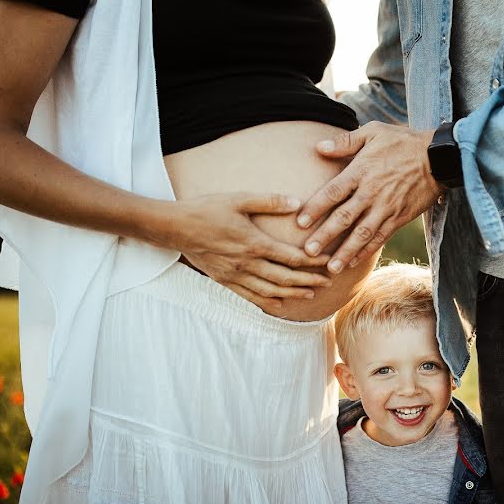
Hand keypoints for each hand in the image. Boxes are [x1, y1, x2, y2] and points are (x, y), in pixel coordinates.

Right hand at [159, 193, 332, 311]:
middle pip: (285, 278)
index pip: (291, 257)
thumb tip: (297, 201)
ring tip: (310, 295)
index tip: (328, 262)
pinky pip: (250, 296)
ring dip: (292, 294)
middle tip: (328, 283)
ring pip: (270, 291)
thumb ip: (269, 201)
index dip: (312, 262)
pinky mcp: (225, 280)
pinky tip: (279, 304)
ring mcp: (235, 275)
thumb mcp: (239, 199)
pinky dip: (267, 302)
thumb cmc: (207, 210)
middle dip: (309, 281)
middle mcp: (247, 263)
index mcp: (254, 243)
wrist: (175, 228)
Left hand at [296, 122, 443, 272]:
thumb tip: (318, 147)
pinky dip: (366, 251)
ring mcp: (386, 208)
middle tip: (308, 253)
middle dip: (325, 236)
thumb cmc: (403, 141)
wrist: (438, 157)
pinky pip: (380, 238)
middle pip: (344, 218)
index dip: (315, 208)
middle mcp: (372, 192)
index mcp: (362, 170)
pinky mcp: (399, 218)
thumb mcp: (374, 132)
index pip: (333, 192)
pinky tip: (353, 262)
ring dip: (345, 252)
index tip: (299, 222)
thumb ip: (345, 141)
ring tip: (330, 268)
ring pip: (362, 234)